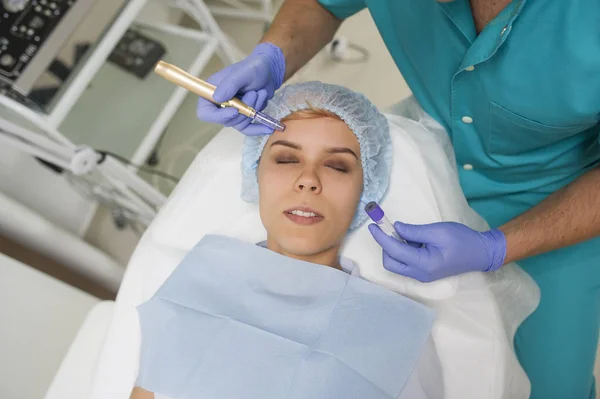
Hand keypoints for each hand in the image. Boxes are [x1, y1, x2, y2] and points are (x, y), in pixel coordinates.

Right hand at [196, 43, 285, 135]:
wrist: (268, 71)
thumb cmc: (253, 68)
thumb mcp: (241, 73)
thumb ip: (229, 85)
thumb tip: (217, 98)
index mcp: (212, 91)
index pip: (205, 112)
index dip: (218, 116)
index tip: (235, 110)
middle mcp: (219, 104)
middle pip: (226, 121)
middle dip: (244, 110)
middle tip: (254, 93)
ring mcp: (232, 111)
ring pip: (240, 124)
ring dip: (253, 110)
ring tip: (261, 93)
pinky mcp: (244, 116)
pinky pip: (248, 129)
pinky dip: (258, 128)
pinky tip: (268, 128)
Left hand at [368, 221, 506, 281]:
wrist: (480, 253)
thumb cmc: (462, 240)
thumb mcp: (437, 231)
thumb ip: (413, 232)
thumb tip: (395, 229)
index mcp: (423, 264)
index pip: (394, 251)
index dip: (381, 237)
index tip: (373, 225)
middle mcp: (419, 274)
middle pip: (390, 262)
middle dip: (386, 245)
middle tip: (392, 229)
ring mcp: (421, 275)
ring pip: (396, 263)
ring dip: (395, 248)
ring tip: (410, 234)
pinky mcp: (424, 273)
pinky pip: (405, 263)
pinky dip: (404, 251)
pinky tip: (415, 241)